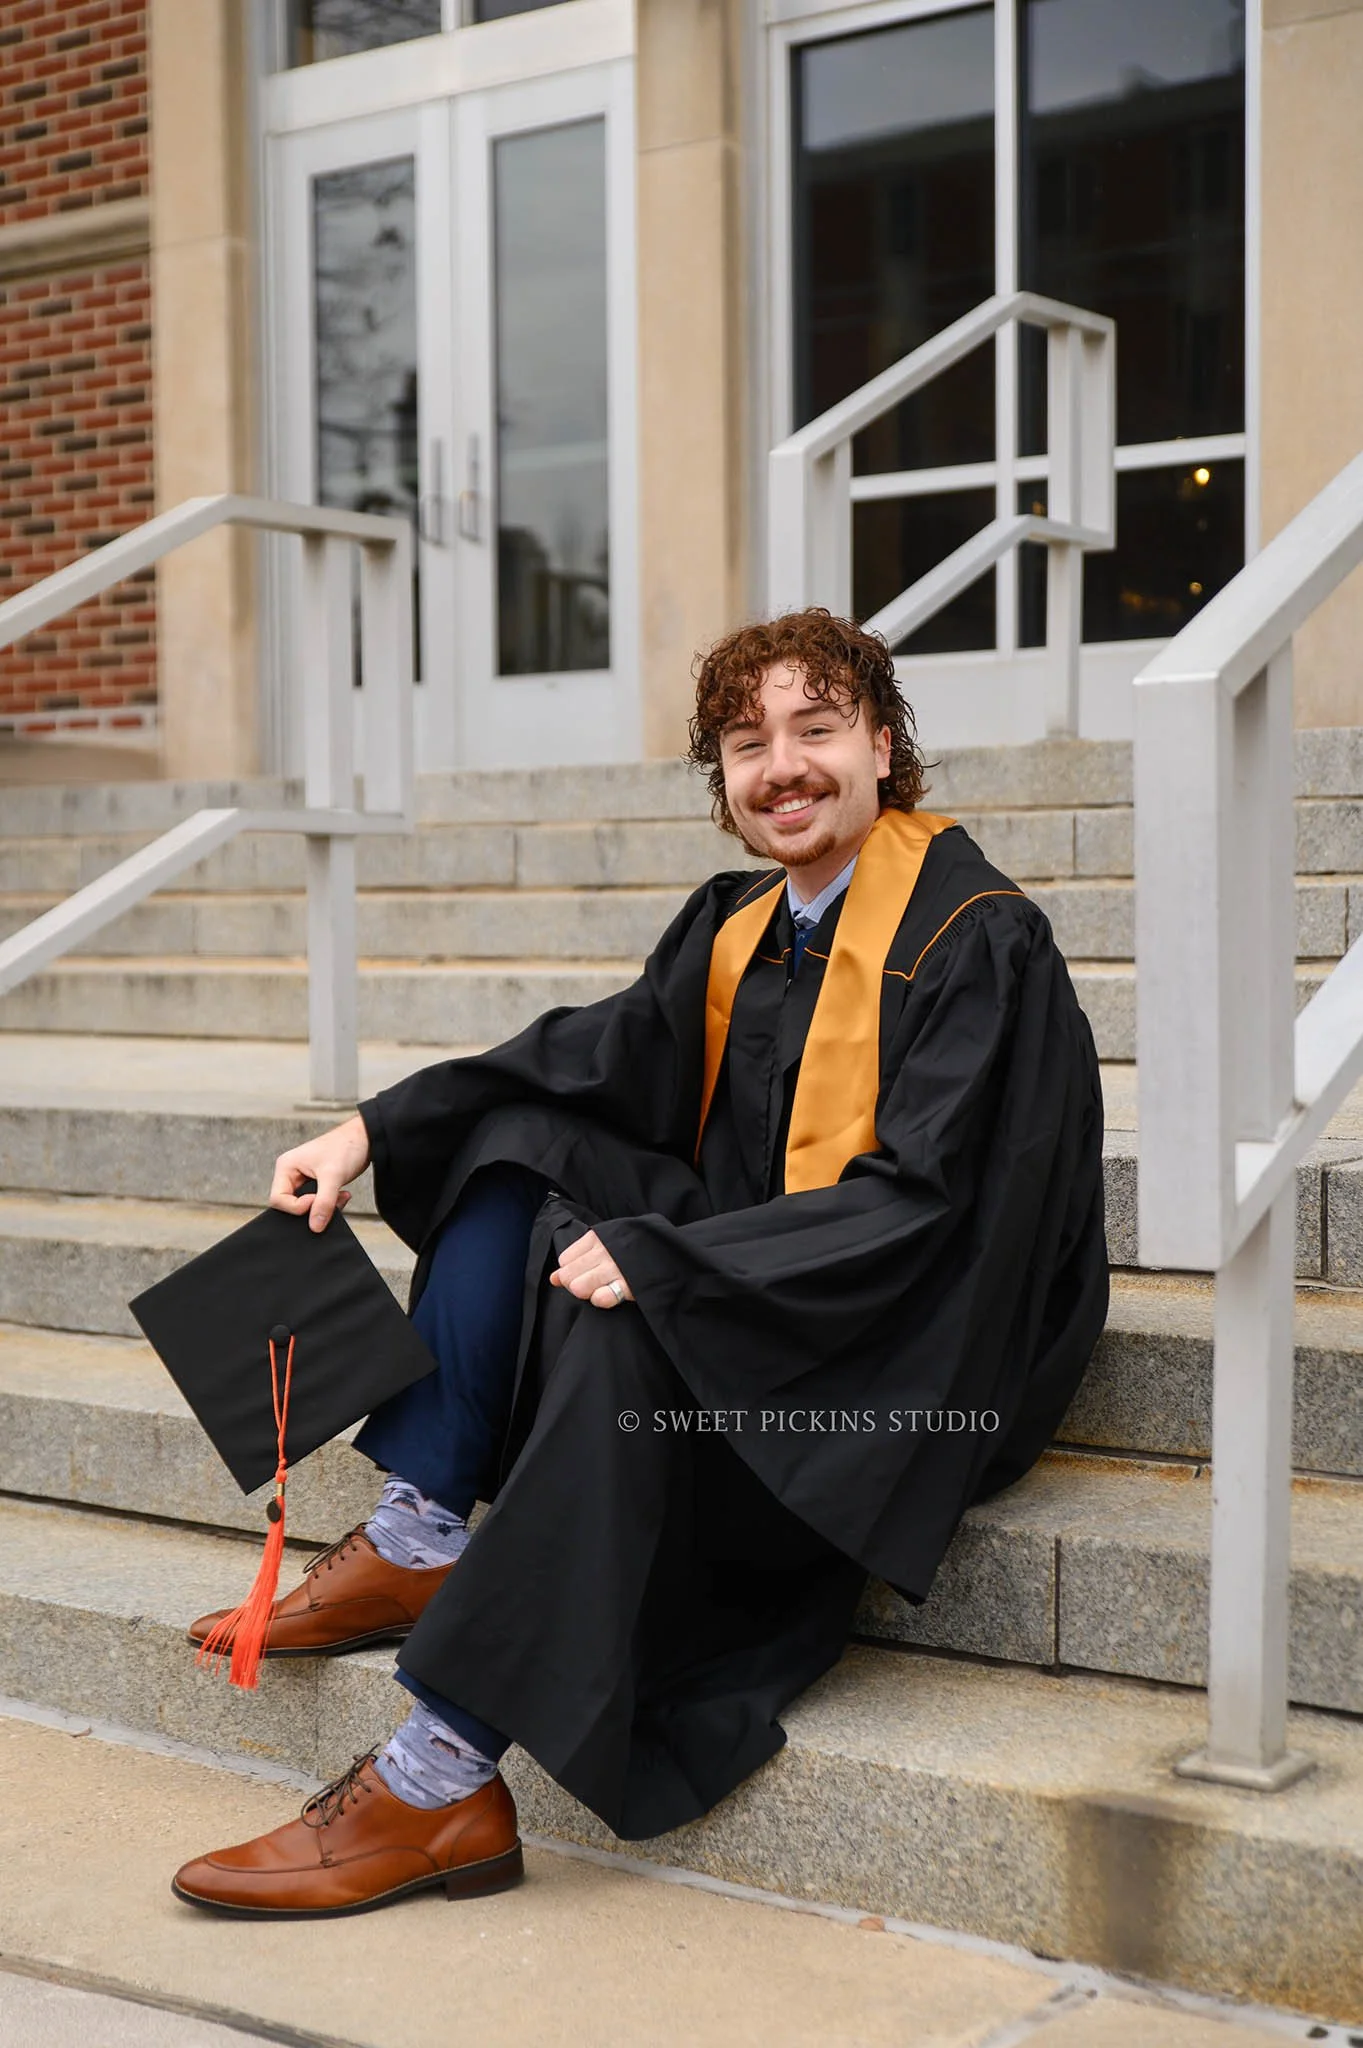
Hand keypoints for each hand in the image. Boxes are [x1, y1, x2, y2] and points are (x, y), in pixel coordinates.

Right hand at [270, 1113, 370, 1232]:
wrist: (365, 1138)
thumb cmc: (345, 1146)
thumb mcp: (333, 1176)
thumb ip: (324, 1203)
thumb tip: (315, 1227)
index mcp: (286, 1166)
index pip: (278, 1199)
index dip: (296, 1207)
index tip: (316, 1201)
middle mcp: (291, 1173)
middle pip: (291, 1204)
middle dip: (312, 1208)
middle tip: (331, 1202)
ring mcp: (304, 1179)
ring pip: (306, 1206)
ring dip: (324, 1207)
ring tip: (339, 1197)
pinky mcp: (317, 1184)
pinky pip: (317, 1203)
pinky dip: (330, 1204)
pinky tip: (343, 1195)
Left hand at [549, 1228, 634, 1308]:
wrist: (672, 1253)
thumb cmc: (633, 1248)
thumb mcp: (607, 1244)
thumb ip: (579, 1258)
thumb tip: (553, 1278)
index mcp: (598, 1237)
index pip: (565, 1260)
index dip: (571, 1271)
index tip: (583, 1273)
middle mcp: (604, 1251)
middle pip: (569, 1275)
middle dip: (575, 1284)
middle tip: (591, 1285)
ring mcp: (616, 1268)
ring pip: (580, 1287)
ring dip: (587, 1293)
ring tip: (601, 1290)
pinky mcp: (628, 1285)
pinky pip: (602, 1298)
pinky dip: (602, 1300)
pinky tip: (609, 1295)